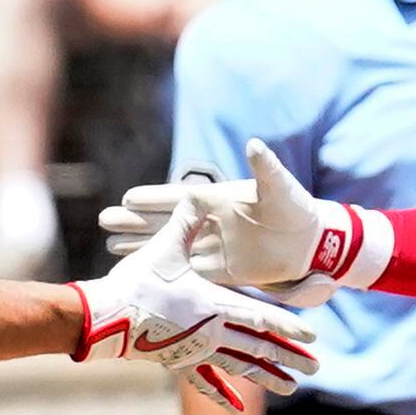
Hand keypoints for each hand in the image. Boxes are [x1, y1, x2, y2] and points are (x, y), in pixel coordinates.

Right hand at [70, 210, 322, 408]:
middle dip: (289, 357)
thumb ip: (186, 222)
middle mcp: (211, 332)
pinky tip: (238, 408)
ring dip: (266, 377)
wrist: (104, 318)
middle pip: (258, 346)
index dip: (287, 326)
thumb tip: (199, 194)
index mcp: (214, 306)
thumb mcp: (164, 248)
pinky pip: (205, 382)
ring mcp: (196, 350)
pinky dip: (222, 394)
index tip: (312, 336)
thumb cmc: (136, 282)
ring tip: (291, 388)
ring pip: (239, 367)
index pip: (260, 317)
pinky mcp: (178, 362)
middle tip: (316, 368)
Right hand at [98, 140, 368, 307]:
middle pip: (165, 222)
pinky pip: (184, 269)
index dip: (154, 199)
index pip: (179, 199)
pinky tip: (141, 268)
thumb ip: (265, 167)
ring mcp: (212, 247)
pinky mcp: (218, 270)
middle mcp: (210, 223)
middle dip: (136, 222)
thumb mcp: (279, 186)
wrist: (312, 240)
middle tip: (104, 220)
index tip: (128, 199)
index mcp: (220, 201)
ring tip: (110, 244)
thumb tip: (256, 145)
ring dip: (141, 244)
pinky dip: (163, 268)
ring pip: (168, 246)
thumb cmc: (295, 207)